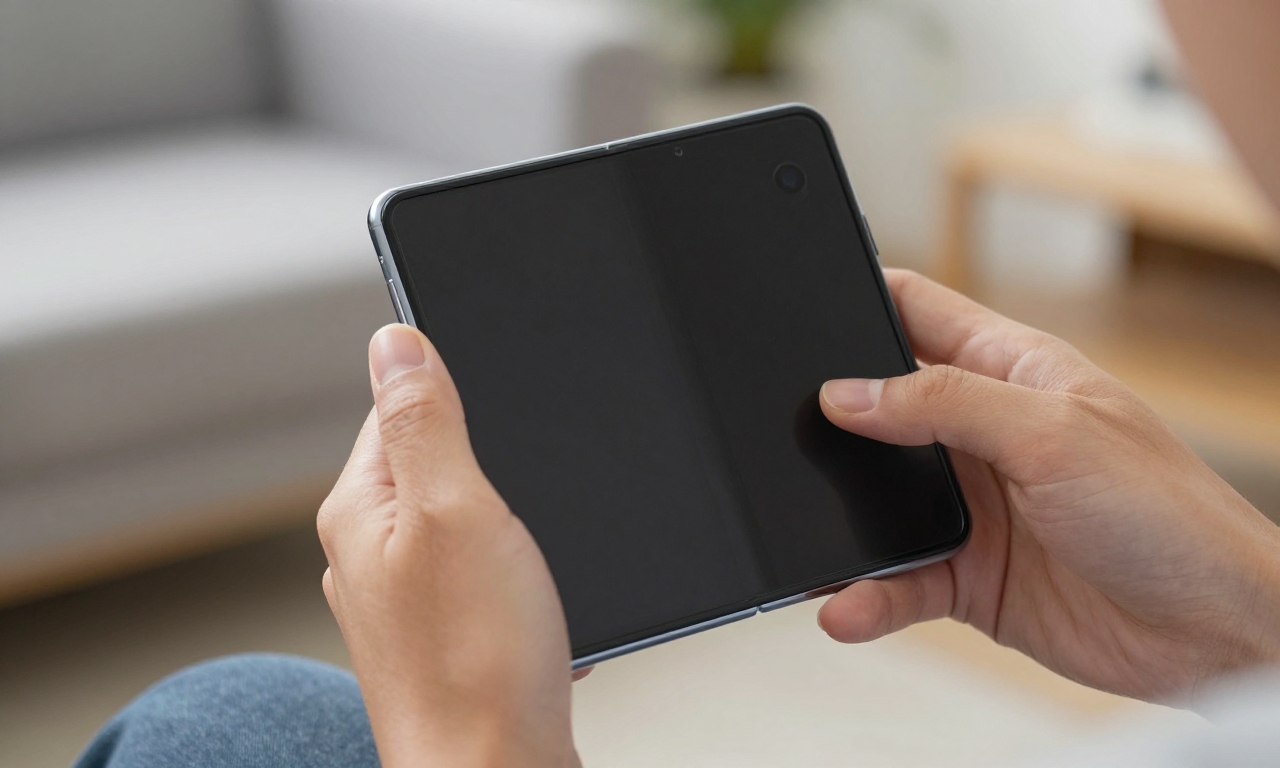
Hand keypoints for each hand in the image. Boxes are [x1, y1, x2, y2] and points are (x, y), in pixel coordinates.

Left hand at [318, 324, 578, 767]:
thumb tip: (392, 341)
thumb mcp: (455, 511)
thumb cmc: (476, 663)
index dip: (451, 391)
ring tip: (539, 560)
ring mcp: (409, 601)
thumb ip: (423, 422)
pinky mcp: (450, 639)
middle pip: (437, 463)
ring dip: (517, 527)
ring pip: (473, 523)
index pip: (391, 407)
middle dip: (495, 464)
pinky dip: (527, 579)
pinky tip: (546, 602)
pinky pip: (493, 578)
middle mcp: (372, 554)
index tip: (498, 399)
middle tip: (530, 496)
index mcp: (359, 511)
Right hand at [817, 269, 1279, 702]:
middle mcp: (982, 434)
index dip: (860, 298)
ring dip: (841, 525)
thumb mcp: (1052, 433)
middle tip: (778, 437)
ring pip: (876, 505)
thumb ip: (945, 405)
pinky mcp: (966, 575)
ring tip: (809, 542)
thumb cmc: (1170, 515)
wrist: (1216, 634)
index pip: (918, 311)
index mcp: (1011, 371)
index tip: (798, 304)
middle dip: (827, 423)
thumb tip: (849, 393)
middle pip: (878, 409)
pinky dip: (868, 595)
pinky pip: (896, 580)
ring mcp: (972, 507)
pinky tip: (850, 606)